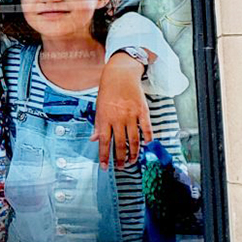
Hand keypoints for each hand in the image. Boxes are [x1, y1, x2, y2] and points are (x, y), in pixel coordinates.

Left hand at [91, 52, 152, 168]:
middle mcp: (118, 118)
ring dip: (134, 153)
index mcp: (105, 118)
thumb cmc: (108, 91)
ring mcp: (131, 115)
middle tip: (121, 167)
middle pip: (120, 144)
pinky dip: (148, 139)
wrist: (120, 74)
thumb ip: (98, 125)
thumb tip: (94, 139)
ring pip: (134, 140)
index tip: (105, 167)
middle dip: (120, 159)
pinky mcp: (142, 111)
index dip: (104, 156)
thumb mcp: (99, 107)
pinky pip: (147, 129)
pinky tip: (146, 145)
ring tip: (132, 161)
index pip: (104, 142)